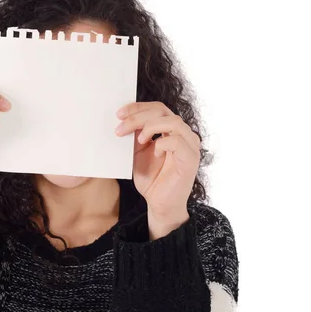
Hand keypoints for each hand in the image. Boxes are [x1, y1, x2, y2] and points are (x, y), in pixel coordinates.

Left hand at [115, 101, 200, 238]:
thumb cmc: (152, 179)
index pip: (157, 108)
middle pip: (162, 111)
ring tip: (138, 141)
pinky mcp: (191, 158)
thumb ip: (136, 135)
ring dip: (150, 127)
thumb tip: (124, 118)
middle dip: (138, 117)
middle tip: (120, 128)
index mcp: (172, 130)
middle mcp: (184, 134)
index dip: (138, 108)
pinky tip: (154, 153)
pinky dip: (161, 144)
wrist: (159, 203)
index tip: (119, 114)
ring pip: (172, 121)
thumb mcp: (138, 152)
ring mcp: (190, 145)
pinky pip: (177, 141)